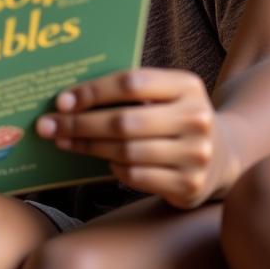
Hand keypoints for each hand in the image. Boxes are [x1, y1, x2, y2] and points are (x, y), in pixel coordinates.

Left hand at [35, 68, 228, 208]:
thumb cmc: (173, 115)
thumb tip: (67, 97)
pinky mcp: (190, 185)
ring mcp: (196, 154)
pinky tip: (102, 159)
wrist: (222, 154)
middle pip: (123, 121)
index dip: (92, 91)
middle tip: (47, 126)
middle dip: (79, 123)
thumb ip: (128, 90)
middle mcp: (196, 118)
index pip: (130, 83)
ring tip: (63, 141)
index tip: (61, 100)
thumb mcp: (163, 94)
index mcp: (187, 85)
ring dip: (88, 146)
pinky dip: (114, 166)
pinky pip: (137, 176)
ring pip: (126, 151)